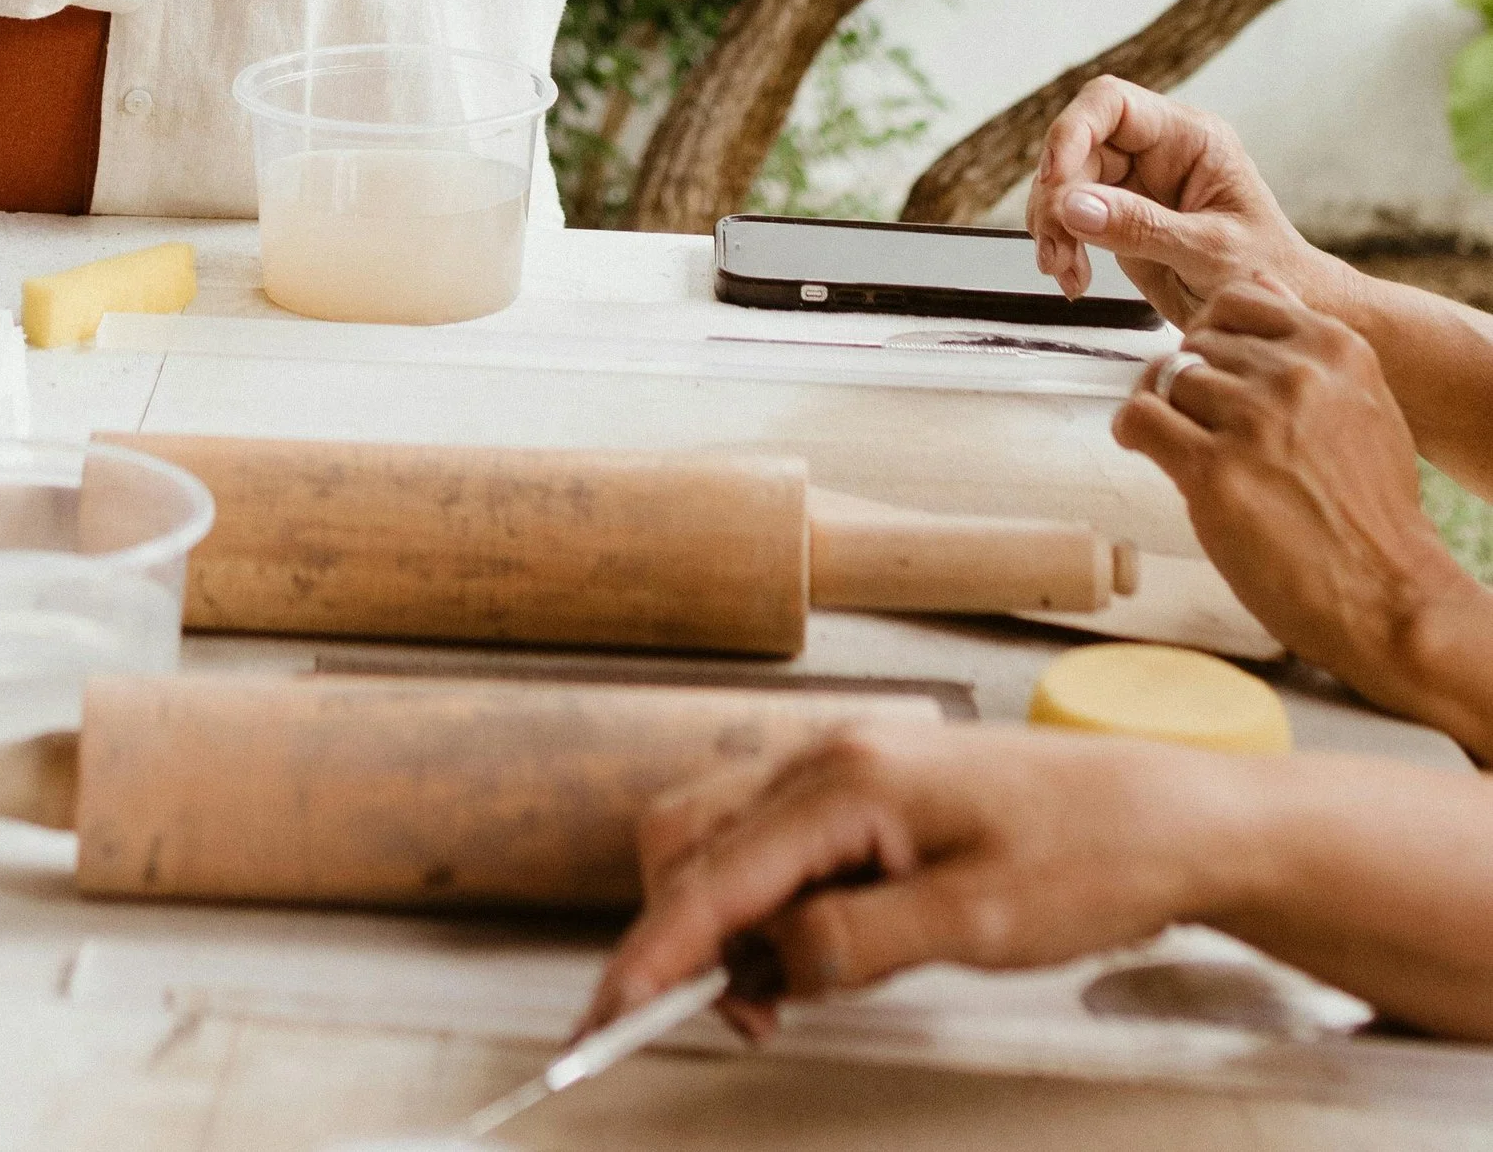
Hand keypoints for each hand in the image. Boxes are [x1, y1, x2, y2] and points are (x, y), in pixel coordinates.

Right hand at [585, 725, 1242, 1037]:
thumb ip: (856, 945)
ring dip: (725, 924)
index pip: (714, 876)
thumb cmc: (1095, 857)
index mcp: (848, 780)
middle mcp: (830, 757)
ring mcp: (848, 767)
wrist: (1175, 816)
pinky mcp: (871, 790)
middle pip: (693, 842)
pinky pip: (779, 843)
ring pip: (727, 842)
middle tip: (730, 1023)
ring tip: (779, 1001)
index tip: (605, 1016)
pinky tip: (812, 956)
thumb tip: (767, 970)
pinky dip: (768, 904)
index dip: (652, 952)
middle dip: (679, 937)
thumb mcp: (976, 925)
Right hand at [1027, 73, 1335, 326]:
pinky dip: (1061, 246)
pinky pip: (1071, 218)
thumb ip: (1142, 227)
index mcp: (1190, 139)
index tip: (1054, 177)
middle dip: (1057, 196)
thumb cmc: (1271, 272)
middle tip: (1056, 245)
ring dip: (1052, 225)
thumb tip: (1073, 206)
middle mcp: (1157, 153)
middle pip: (1078, 147)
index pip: (1112, 104)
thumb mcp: (1211, 252)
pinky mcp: (1121, 219)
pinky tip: (1072, 277)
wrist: (1288, 310)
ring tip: (1063, 270)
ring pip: (1066, 183)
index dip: (1072, 130)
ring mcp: (1136, 186)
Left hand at [1114, 272, 1488, 735]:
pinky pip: (1141, 418)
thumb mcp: (1363, 404)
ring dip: (1166, 410)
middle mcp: (1293, 374)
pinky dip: (1131, 430)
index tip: (1211, 363)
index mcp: (1333, 348)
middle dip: (1191, 379)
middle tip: (1202, 423)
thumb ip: (1310, 349)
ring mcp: (1253, 420)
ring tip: (1184, 444)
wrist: (1390, 596)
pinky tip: (1144, 446)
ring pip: (1167, 379)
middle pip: (1197, 344)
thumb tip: (1256, 293)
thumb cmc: (1373, 510)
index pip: (1237, 298)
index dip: (1212, 332)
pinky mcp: (1214, 470)